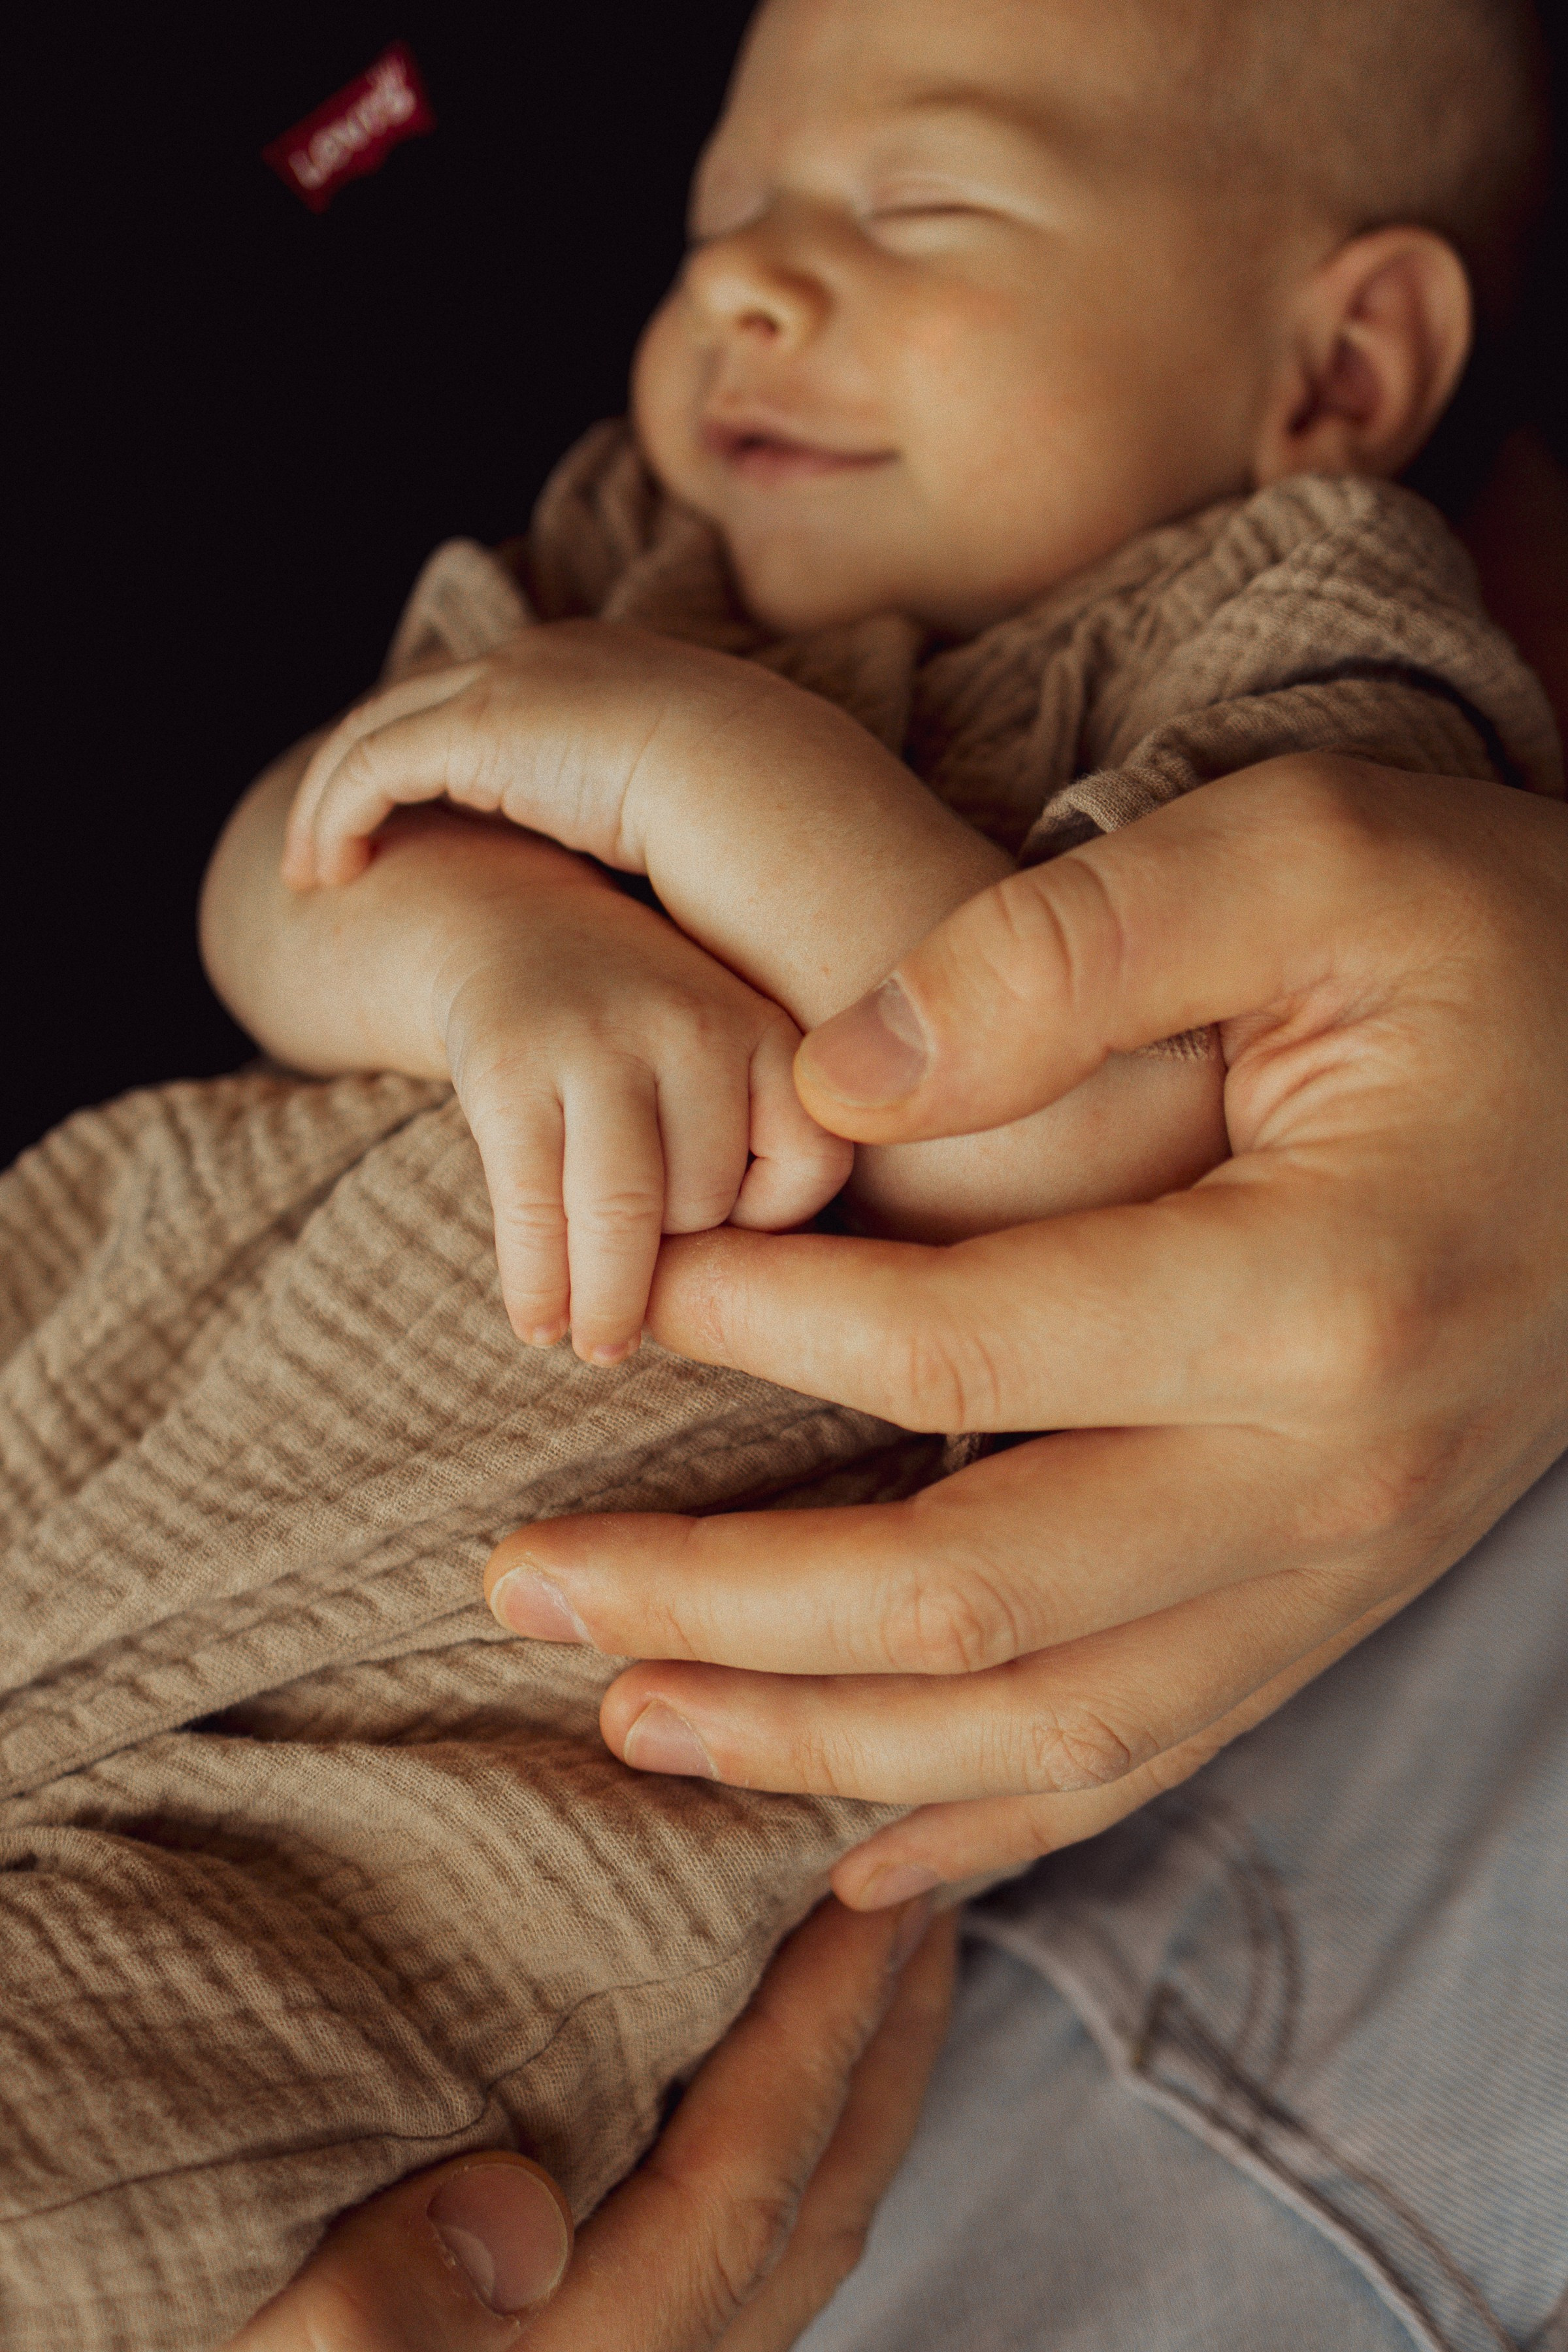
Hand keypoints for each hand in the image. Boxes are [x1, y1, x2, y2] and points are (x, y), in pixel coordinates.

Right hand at [224, 1897, 954, 2351]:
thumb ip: (376, 2315)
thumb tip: (512, 2223)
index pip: (739, 2192)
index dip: (818, 2039)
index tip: (874, 1895)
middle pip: (804, 2211)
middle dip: (880, 2048)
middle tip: (924, 1886)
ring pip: (786, 2234)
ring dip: (846, 2084)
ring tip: (873, 1946)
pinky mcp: (586, 2351)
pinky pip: (730, 2246)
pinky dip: (774, 2136)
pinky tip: (748, 2064)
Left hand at [277, 620, 1007, 1038]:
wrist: (793, 808)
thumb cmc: (786, 845)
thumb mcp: (721, 831)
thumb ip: (671, 841)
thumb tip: (669, 902)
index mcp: (617, 674)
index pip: (497, 701)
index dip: (440, 759)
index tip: (410, 831)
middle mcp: (558, 658)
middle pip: (424, 703)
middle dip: (367, 768)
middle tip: (329, 849)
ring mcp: (519, 680)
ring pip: (383, 729)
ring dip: (333, 799)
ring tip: (314, 874)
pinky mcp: (487, 724)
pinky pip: (377, 764)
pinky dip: (338, 813)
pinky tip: (326, 878)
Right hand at [432, 866, 848, 1360]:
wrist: (510, 930)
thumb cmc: (638, 1037)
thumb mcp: (727, 1055)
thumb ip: (758, 1147)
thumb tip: (758, 1308)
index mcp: (764, 1025)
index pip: (810, 1165)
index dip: (773, 1223)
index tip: (728, 1240)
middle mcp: (690, 1022)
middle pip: (711, 1197)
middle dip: (681, 1264)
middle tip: (650, 1312)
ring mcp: (594, 1039)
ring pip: (629, 1212)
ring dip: (611, 1303)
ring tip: (599, 1346)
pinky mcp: (506, 1067)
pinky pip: (535, 1205)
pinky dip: (539, 1284)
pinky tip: (540, 1325)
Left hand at [482, 756, 1567, 1899]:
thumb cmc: (1496, 943)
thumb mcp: (1307, 856)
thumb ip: (1062, 950)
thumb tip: (828, 1082)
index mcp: (1316, 1293)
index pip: (966, 1353)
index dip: (762, 1329)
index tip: (627, 1293)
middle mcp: (1332, 1481)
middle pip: (972, 1603)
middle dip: (722, 1605)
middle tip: (519, 1582)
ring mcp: (1345, 1570)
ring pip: (1044, 1729)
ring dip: (816, 1743)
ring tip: (625, 1719)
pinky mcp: (1338, 1596)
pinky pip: (1149, 1754)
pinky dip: (988, 1817)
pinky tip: (853, 1842)